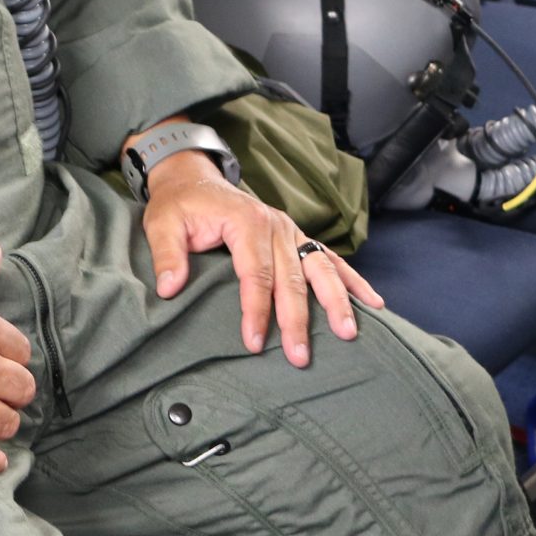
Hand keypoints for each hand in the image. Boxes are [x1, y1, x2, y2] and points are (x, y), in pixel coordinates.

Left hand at [138, 148, 383, 366]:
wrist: (193, 178)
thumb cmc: (179, 205)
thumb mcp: (162, 223)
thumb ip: (167, 255)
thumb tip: (169, 288)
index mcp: (246, 222)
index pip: (256, 274)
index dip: (256, 310)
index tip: (255, 343)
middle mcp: (276, 225)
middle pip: (293, 278)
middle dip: (298, 319)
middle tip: (302, 356)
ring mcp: (291, 230)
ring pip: (321, 268)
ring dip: (337, 302)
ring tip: (350, 333)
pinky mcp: (297, 236)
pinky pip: (330, 258)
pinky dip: (352, 281)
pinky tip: (373, 303)